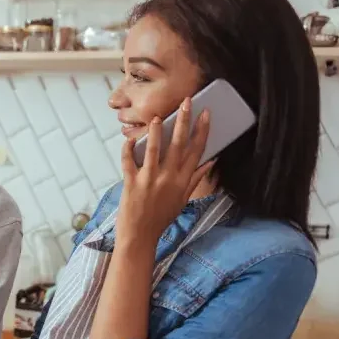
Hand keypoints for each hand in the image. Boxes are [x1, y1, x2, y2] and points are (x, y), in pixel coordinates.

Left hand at [117, 97, 213, 247]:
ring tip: (157, 117)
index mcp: (183, 181)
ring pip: (154, 151)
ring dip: (156, 133)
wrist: (140, 235)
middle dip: (183, 122)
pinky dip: (128, 150)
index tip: (206, 113)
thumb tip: (210, 161)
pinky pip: (128, 163)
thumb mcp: (183, 200)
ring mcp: (149, 180)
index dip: (202, 131)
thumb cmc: (161, 217)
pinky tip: (129, 139)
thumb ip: (195, 179)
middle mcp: (169, 178)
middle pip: (178, 145)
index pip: (196, 151)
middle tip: (186, 102)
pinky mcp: (131, 183)